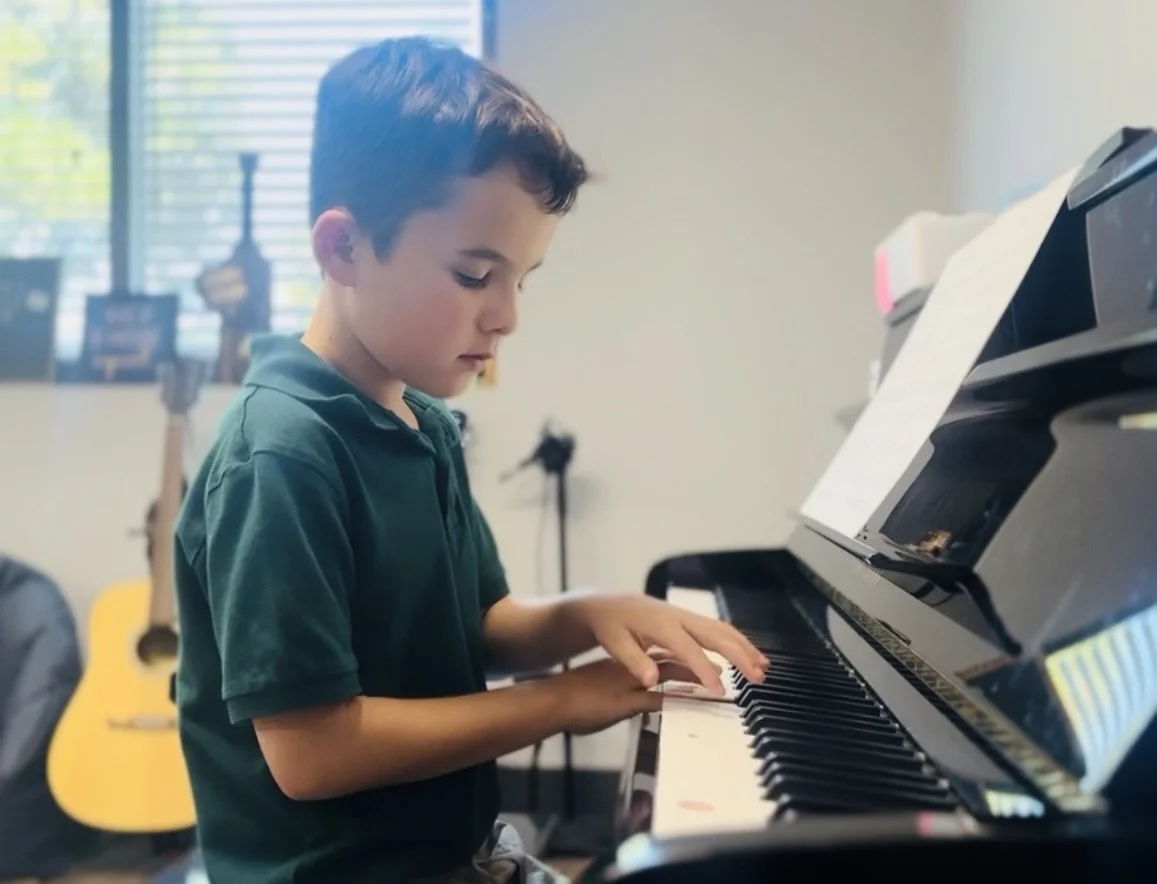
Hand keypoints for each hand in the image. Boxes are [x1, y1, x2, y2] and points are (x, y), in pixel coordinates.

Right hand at [554, 653, 708, 734]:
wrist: (552, 700)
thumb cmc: (573, 696)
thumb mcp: (603, 686)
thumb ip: (622, 686)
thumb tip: (639, 691)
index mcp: (627, 662)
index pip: (662, 654)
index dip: (684, 657)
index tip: (703, 660)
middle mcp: (632, 668)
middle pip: (672, 660)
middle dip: (697, 664)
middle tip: (721, 670)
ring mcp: (629, 683)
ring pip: (669, 676)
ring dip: (694, 680)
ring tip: (716, 685)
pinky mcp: (624, 701)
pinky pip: (657, 700)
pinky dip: (677, 701)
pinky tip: (694, 703)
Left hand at [570, 593, 767, 695]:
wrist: (611, 604)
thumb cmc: (611, 625)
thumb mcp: (613, 643)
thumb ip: (633, 661)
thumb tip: (651, 680)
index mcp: (660, 625)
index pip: (688, 649)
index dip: (705, 669)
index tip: (720, 690)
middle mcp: (678, 618)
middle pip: (715, 635)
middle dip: (739, 656)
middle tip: (758, 678)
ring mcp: (687, 617)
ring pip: (722, 630)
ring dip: (744, 647)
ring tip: (763, 668)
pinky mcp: (690, 620)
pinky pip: (719, 629)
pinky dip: (737, 642)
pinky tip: (749, 655)